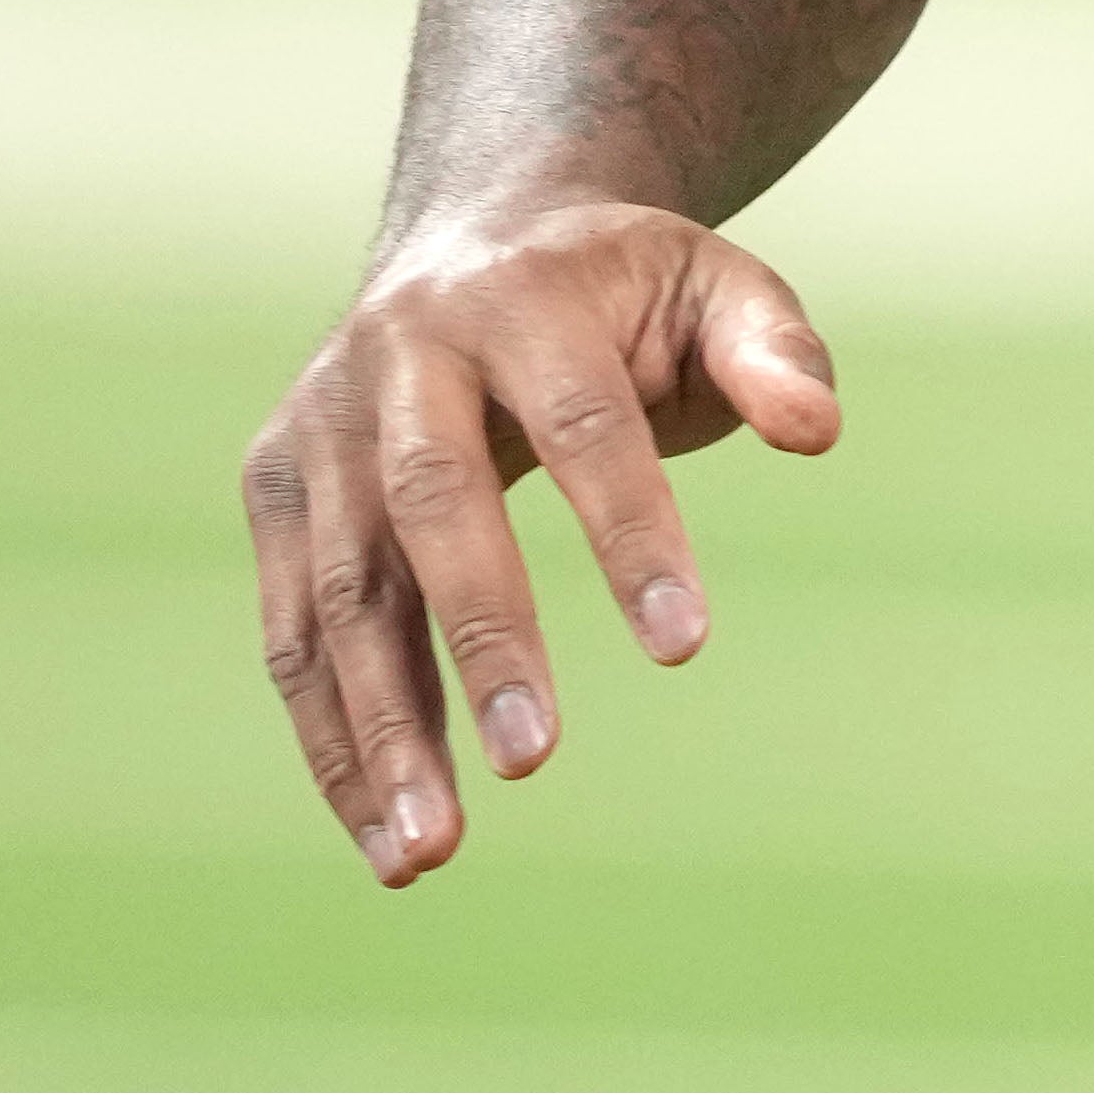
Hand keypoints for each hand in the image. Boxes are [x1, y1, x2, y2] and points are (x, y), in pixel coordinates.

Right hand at [241, 204, 838, 887]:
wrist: (474, 238)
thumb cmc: (623, 292)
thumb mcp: (716, 285)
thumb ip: (773, 352)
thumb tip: (817, 428)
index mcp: (518, 298)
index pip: (584, 425)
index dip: (632, 532)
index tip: (686, 647)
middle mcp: (397, 358)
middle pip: (429, 507)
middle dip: (479, 638)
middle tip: (536, 763)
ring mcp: (318, 425)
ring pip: (339, 591)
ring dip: (377, 726)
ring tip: (426, 853)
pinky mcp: (276, 488)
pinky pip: (296, 629)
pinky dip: (334, 735)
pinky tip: (385, 831)